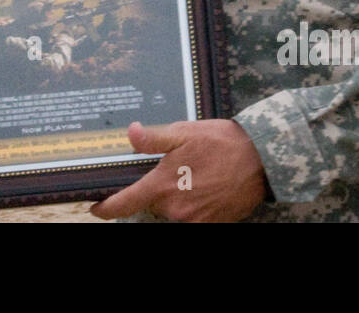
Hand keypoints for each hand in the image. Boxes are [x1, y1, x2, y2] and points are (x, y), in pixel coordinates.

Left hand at [90, 120, 266, 222]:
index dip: (106, 208)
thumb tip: (130, 133)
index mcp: (162, 186)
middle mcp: (175, 209)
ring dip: (177, 197)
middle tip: (175, 170)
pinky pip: (193, 218)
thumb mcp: (184, 132)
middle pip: (152, 205)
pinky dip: (194, 205)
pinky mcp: (213, 225)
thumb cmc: (221, 142)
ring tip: (195, 175)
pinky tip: (207, 187)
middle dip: (157, 190)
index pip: (124, 204)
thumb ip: (154, 139)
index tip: (97, 207)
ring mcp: (194, 220)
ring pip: (173, 211)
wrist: (261, 160)